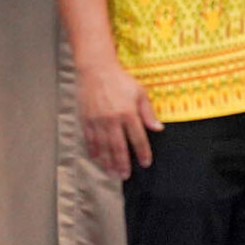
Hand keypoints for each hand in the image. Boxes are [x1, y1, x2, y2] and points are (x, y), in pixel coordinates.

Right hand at [78, 59, 161, 179]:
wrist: (95, 69)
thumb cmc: (120, 80)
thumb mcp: (140, 93)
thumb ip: (148, 112)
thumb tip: (158, 128)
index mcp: (128, 113)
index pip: (138, 138)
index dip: (142, 153)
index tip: (145, 163)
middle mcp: (112, 119)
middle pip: (118, 147)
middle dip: (123, 163)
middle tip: (125, 175)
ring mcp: (97, 120)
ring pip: (103, 147)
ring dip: (108, 162)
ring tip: (112, 173)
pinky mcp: (86, 119)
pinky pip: (89, 139)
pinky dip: (93, 151)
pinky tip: (97, 159)